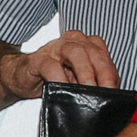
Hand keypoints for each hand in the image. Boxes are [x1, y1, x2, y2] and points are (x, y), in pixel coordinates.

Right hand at [0, 31, 121, 98]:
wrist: (24, 78)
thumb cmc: (55, 78)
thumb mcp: (80, 80)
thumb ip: (96, 82)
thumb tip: (111, 95)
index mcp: (87, 45)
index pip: (105, 57)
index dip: (111, 75)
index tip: (113, 92)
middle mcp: (73, 41)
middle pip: (93, 52)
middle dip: (101, 73)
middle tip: (103, 92)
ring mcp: (55, 47)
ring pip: (75, 53)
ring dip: (84, 72)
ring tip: (87, 90)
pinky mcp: (39, 59)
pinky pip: (51, 66)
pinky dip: (59, 78)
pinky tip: (63, 88)